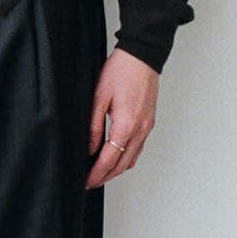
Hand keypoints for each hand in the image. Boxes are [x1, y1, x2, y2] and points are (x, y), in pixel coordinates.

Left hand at [85, 47, 158, 187]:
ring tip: (101, 172)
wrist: (142, 55)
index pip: (110, 160)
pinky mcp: (149, 122)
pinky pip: (138, 148)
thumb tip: (88, 147)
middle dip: (106, 176)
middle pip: (123, 165)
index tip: (87, 182)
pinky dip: (127, 157)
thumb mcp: (99, 95)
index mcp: (126, 125)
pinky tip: (117, 156)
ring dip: (117, 169)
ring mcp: (147, 127)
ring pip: (132, 159)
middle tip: (91, 182)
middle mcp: (140, 130)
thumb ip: (93, 124)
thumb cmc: (121, 70)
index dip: (97, 174)